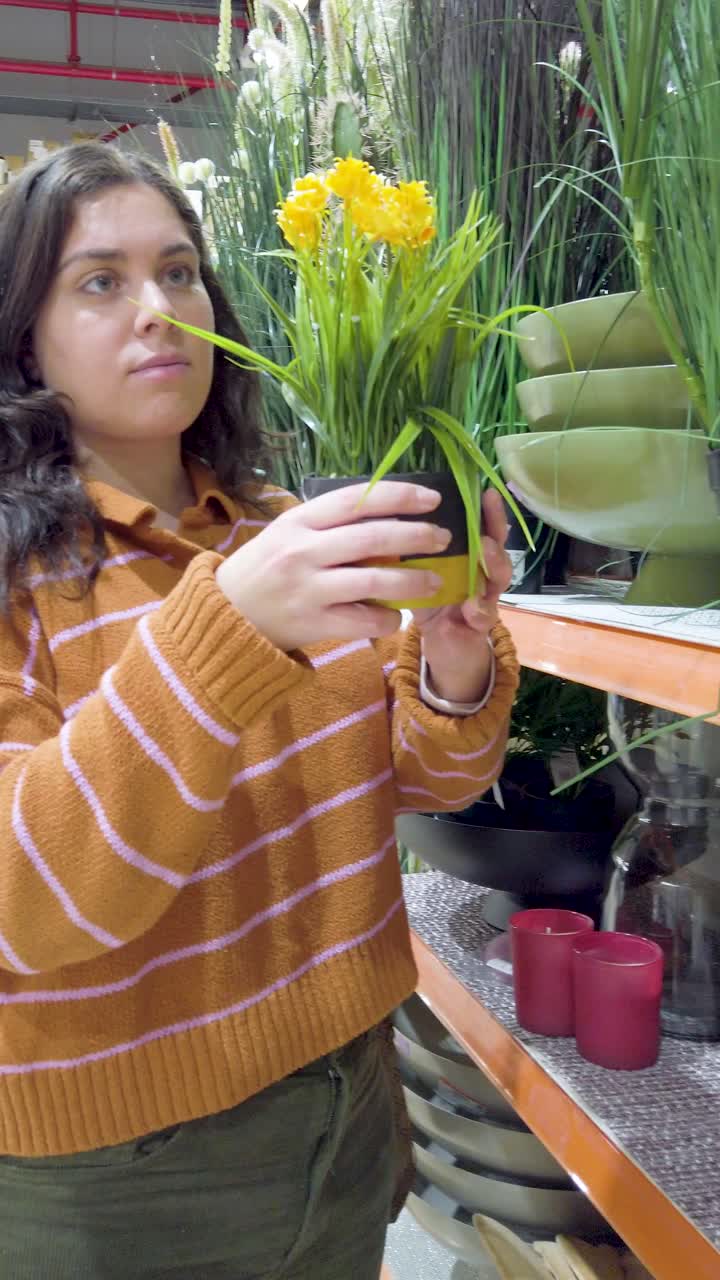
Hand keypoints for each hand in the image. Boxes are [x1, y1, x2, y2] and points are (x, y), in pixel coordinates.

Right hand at [216, 481, 449, 650]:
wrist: (226, 614)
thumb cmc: (265, 568)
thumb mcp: (287, 532)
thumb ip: (329, 523)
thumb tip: (386, 509)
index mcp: (299, 521)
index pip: (357, 499)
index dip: (398, 495)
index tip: (431, 497)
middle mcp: (303, 551)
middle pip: (372, 537)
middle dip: (416, 536)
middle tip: (443, 537)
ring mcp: (308, 588)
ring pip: (373, 582)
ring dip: (412, 581)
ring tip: (435, 581)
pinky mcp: (312, 623)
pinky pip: (362, 621)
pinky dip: (386, 619)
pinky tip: (396, 617)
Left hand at [412, 489, 512, 702]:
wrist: (443, 645)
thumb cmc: (429, 601)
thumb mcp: (416, 573)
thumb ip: (409, 551)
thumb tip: (387, 517)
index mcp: (466, 554)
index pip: (478, 524)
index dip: (484, 508)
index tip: (483, 489)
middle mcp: (482, 570)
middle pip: (497, 542)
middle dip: (495, 526)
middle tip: (486, 506)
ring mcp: (487, 595)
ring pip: (499, 575)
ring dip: (493, 562)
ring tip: (485, 549)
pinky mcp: (482, 623)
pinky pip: (485, 615)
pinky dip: (480, 610)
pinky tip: (472, 607)